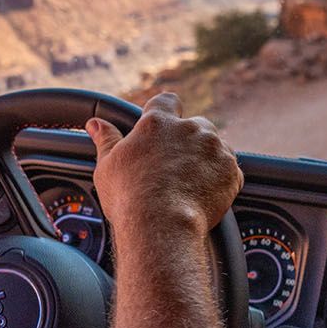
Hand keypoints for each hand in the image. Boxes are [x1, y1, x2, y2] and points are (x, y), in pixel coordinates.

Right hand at [86, 93, 241, 238]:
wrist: (161, 226)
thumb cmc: (129, 197)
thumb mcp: (108, 165)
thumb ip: (106, 139)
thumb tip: (95, 124)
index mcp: (158, 123)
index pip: (166, 101)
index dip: (166, 112)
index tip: (163, 127)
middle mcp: (189, 129)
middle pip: (196, 125)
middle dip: (190, 141)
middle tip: (176, 166)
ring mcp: (213, 148)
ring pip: (216, 146)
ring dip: (208, 159)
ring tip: (191, 184)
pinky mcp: (231, 170)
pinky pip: (230, 171)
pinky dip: (222, 180)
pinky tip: (205, 195)